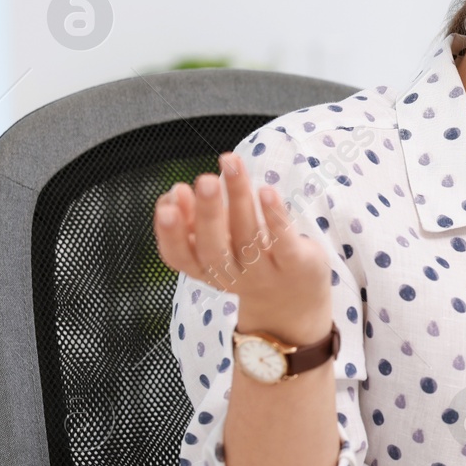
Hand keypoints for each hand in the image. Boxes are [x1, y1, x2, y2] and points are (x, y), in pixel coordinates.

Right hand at [152, 151, 331, 341]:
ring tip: (231, 165)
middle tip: (205, 179)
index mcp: (205, 270)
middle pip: (214, 248)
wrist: (294, 301)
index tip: (169, 200)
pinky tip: (267, 191)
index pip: (179, 257)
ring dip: (239, 199)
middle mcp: (232, 275)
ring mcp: (265, 273)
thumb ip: (194, 220)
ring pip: (249, 237)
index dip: (170, 232)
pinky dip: (275, 217)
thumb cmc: (247, 259)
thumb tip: (177, 191)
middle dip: (208, 213)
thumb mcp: (216, 243)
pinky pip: (284, 243)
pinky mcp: (296, 265)